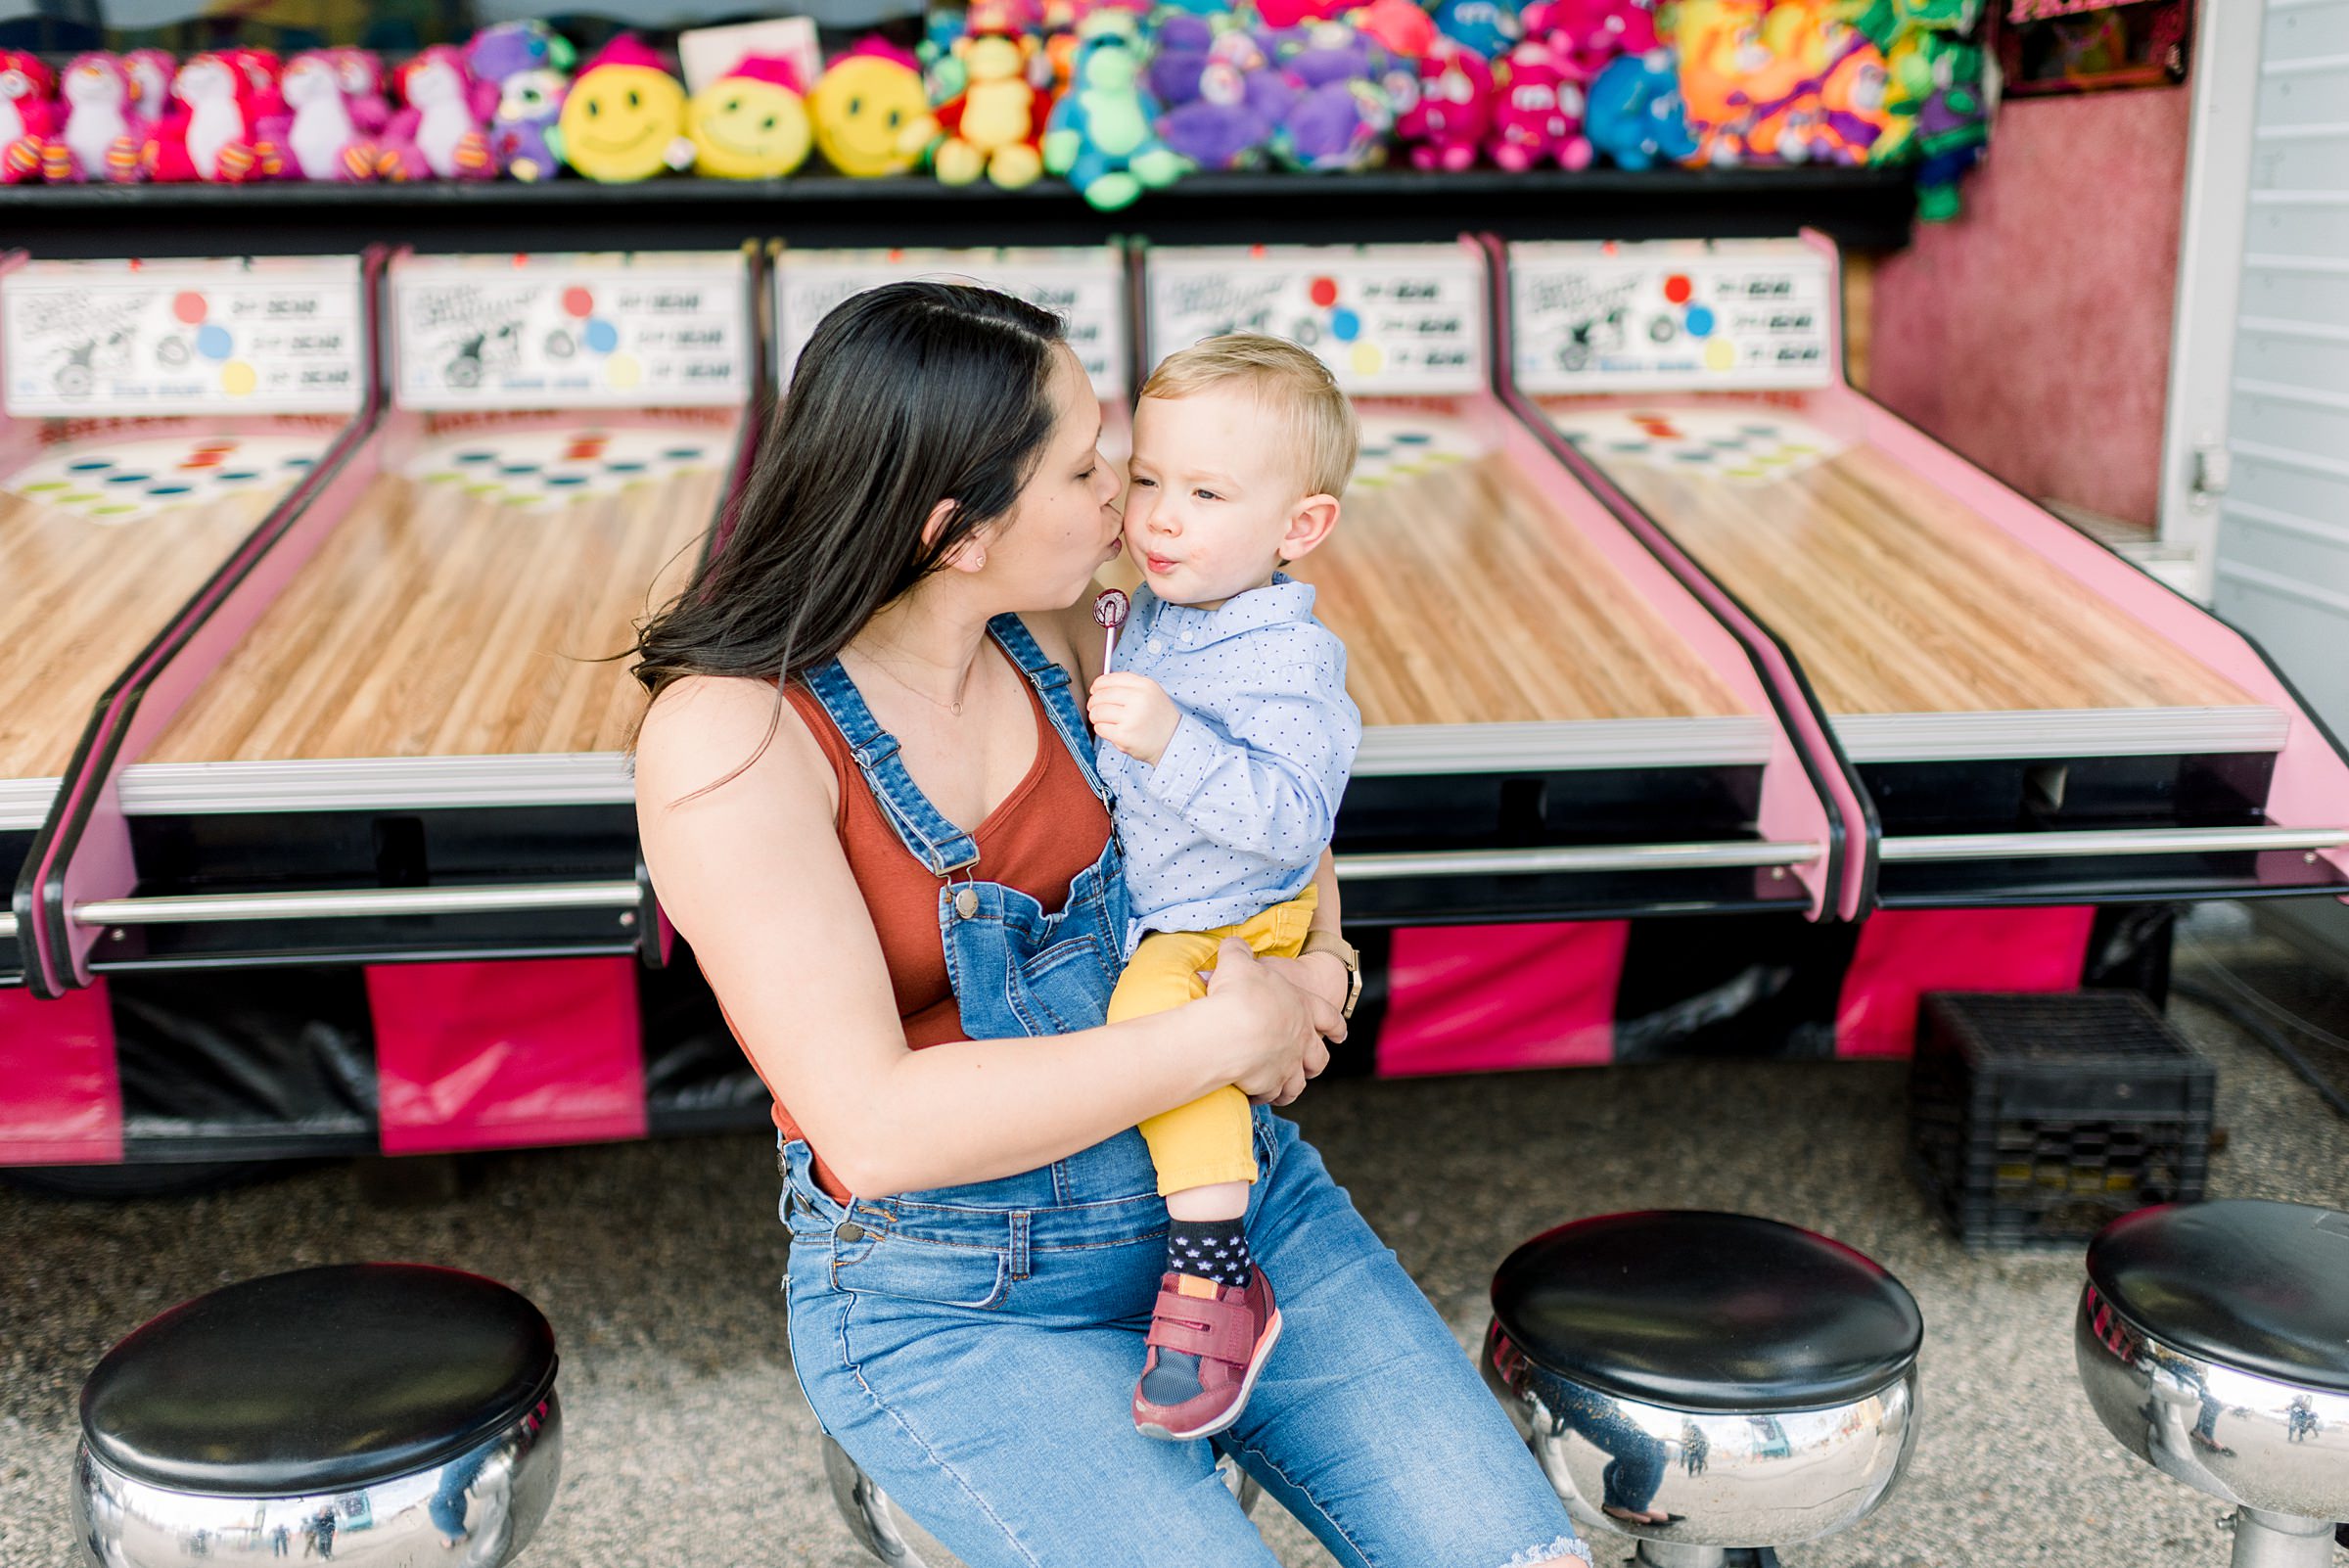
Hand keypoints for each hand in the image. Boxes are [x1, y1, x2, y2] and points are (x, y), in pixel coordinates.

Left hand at [1088, 671, 1179, 767]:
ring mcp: (1131, 718)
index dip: (1098, 684)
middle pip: (1101, 695)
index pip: (1111, 679)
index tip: (1094, 690)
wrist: (1172, 742)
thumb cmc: (1159, 718)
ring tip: (1103, 720)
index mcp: (1145, 685)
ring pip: (1098, 712)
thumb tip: (1099, 686)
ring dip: (1096, 717)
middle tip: (1095, 708)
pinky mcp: (1124, 735)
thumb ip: (1129, 686)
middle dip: (1094, 702)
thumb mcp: (1151, 693)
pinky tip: (1111, 730)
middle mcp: (1139, 699)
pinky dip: (1101, 729)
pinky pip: (1100, 728)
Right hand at [1204, 940, 1331, 1107]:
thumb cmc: (1241, 994)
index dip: (1336, 1025)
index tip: (1341, 1034)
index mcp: (1304, 1008)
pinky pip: (1272, 1094)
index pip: (1329, 1017)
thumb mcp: (1238, 962)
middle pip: (1319, 1057)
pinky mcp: (1271, 1084)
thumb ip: (1238, 951)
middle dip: (1316, 1063)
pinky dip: (1267, 1095)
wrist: (1233, 1031)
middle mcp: (1302, 1040)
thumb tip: (1233, 944)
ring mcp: (1289, 1064)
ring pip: (1299, 1082)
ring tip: (1283, 1089)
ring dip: (1293, 1086)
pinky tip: (1256, 1094)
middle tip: (1311, 1066)